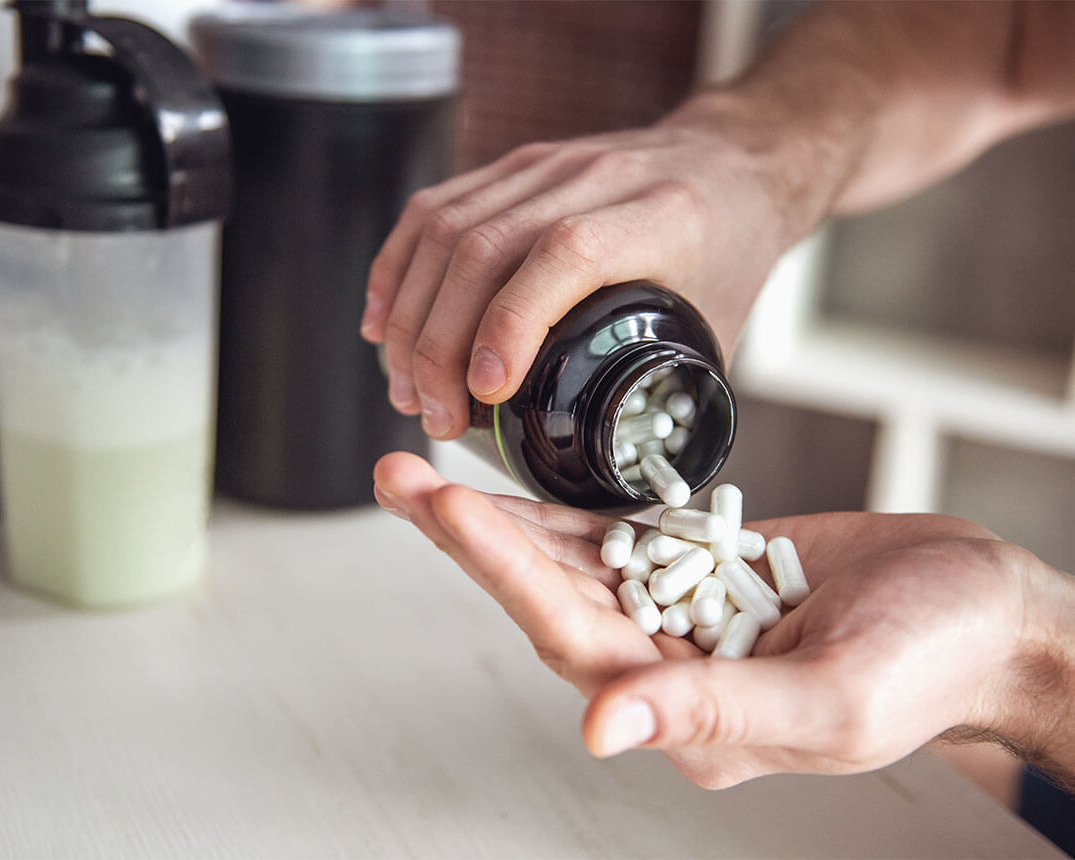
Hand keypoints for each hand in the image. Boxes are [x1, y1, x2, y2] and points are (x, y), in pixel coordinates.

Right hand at [361, 109, 821, 440]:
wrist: (730, 163)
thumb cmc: (728, 248)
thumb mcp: (723, 325)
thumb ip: (674, 397)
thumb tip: (623, 479)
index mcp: (659, 218)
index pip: (566, 255)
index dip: (512, 321)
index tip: (484, 393)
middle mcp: (596, 179)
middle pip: (484, 247)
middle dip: (440, 345)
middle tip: (432, 416)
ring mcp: (547, 165)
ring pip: (445, 230)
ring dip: (412, 317)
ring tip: (407, 388)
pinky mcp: (513, 167)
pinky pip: (432, 211)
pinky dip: (398, 272)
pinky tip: (385, 324)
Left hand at [373, 451, 1073, 788]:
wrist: (984, 614)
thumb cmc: (931, 663)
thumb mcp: (832, 699)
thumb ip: (717, 715)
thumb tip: (602, 731)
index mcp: (686, 714)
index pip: (568, 636)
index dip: (501, 569)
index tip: (441, 506)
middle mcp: (666, 669)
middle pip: (547, 596)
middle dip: (471, 535)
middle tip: (399, 475)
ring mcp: (677, 619)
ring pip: (568, 565)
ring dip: (500, 519)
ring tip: (428, 471)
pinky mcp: (697, 574)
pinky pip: (615, 542)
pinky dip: (563, 514)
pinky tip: (514, 484)